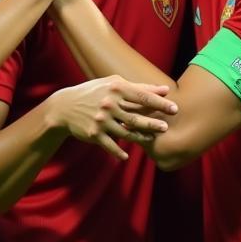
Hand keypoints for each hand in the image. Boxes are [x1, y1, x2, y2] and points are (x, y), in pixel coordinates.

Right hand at [47, 76, 178, 160]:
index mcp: (116, 89)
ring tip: (152, 139)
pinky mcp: (94, 134)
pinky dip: (118, 152)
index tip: (175, 109)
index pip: (143, 96)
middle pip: (136, 117)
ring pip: (126, 133)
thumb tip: (165, 90)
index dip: (160, 103)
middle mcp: (109, 104)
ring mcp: (101, 121)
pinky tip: (126, 156)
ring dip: (141, 138)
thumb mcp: (114, 84)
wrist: (65, 107)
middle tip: (166, 128)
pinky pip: (110, 146)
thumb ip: (140, 87)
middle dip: (152, 123)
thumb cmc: (94, 92)